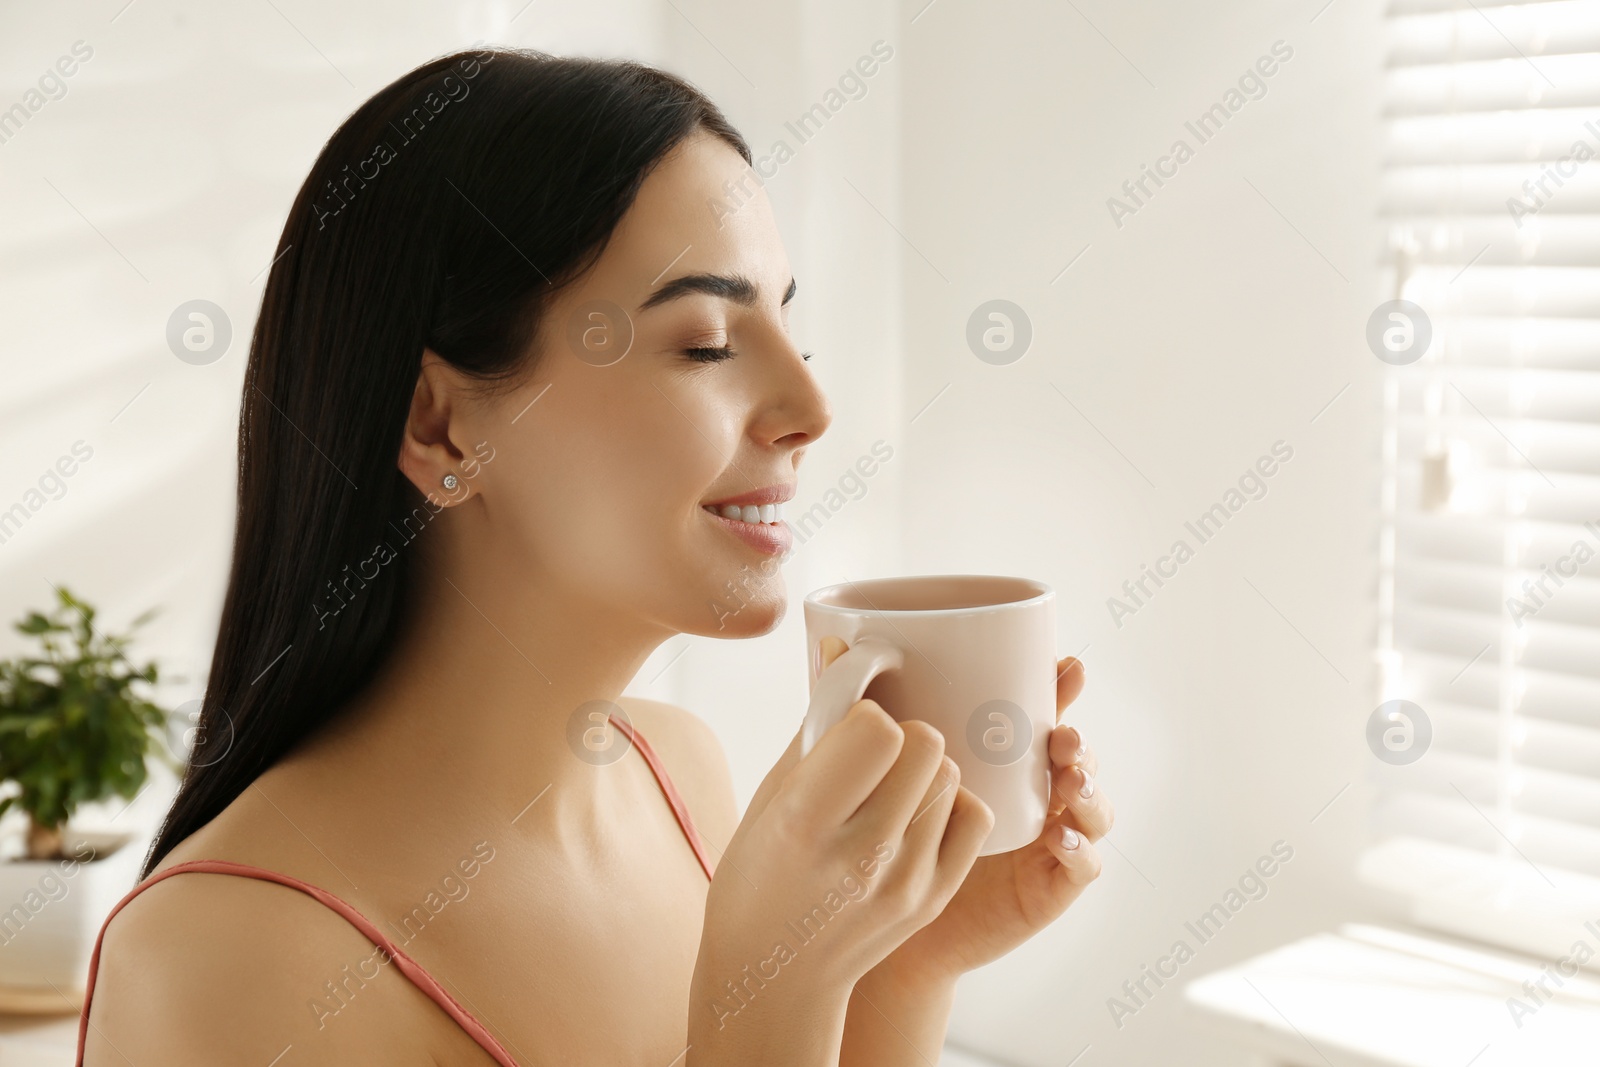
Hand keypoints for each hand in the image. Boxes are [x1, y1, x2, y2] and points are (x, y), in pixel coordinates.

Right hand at [688, 654, 993, 1062]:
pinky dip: (948, 803)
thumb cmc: (757, 879)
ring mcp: (906, 881)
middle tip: (872, 757)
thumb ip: (814, 727)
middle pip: (924, 743)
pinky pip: (971, 815)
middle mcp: (862, 855)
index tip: (846, 730)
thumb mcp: (768, 798)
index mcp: (806, 823)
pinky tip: (915, 815)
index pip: (876, 729)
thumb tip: (841, 649)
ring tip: (888, 790)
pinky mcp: (934, 898)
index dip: (864, 716)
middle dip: (900, 734)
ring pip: (949, 774)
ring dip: (923, 768)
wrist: (774, 980)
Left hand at [865, 655, 1109, 986]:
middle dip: (1076, 736)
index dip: (1058, 688)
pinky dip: (1080, 850)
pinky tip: (1057, 839)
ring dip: (1087, 787)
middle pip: (1074, 754)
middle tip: (1062, 732)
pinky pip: (1081, 869)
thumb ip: (861, 715)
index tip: (1062, 665)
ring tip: (1067, 777)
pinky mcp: (1044, 891)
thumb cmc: (867, 840)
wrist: (867, 925)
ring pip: (1090, 806)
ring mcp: (1041, 842)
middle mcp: (1027, 794)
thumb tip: (834, 641)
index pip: (1039, 713)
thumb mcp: (865, 774)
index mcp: (996, 758)